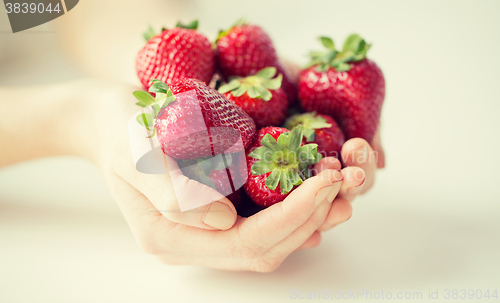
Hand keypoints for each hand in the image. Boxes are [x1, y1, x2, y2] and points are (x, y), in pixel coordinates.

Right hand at [70, 80, 379, 270]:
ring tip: (340, 190)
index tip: (325, 182)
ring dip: (308, 218)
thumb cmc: (119, 130)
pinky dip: (293, 210)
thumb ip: (171, 191)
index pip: (243, 242)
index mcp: (168, 237)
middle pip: (263, 249)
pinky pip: (263, 224)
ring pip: (269, 242)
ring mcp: (205, 232)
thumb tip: (224, 221)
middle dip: (309, 219)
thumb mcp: (134, 151)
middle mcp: (192, 243)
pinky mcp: (216, 214)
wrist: (110, 122)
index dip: (291, 217)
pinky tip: (315, 192)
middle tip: (343, 184)